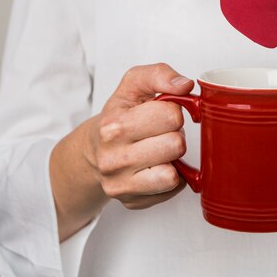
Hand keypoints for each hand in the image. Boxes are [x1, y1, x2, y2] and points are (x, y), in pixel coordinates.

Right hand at [87, 63, 193, 209]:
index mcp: (113, 126)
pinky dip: (172, 178)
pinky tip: (157, 166)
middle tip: (161, 133)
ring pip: (173, 174)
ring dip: (173, 159)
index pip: (171, 115)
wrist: (92, 151)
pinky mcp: (132, 202)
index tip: (161, 113)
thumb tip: (184, 85)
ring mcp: (121, 185)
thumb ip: (158, 75)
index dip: (173, 111)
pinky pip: (173, 190)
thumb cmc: (118, 117)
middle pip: (176, 145)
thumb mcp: (132, 86)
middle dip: (174, 135)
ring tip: (160, 150)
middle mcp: (113, 159)